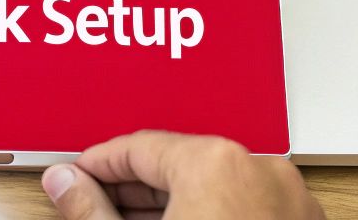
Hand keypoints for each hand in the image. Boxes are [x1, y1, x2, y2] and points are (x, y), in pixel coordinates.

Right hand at [44, 131, 323, 219]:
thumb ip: (90, 213)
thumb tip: (67, 188)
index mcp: (217, 165)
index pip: (141, 146)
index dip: (99, 164)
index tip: (77, 178)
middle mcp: (262, 173)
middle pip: (181, 164)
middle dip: (134, 191)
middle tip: (95, 207)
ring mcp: (291, 203)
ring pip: (216, 189)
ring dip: (172, 208)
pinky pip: (246, 209)